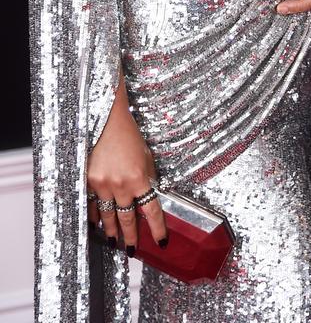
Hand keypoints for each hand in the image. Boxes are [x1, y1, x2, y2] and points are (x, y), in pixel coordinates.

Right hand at [87, 73, 166, 254]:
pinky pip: (93, 204)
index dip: (157, 228)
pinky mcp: (89, 181)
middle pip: (127, 219)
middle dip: (131, 237)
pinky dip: (95, 216)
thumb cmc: (129, 136)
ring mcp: (103, 184)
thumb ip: (147, 178)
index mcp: (139, 178)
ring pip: (108, 216)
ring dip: (111, 231)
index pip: (152, 211)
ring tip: (114, 241)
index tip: (161, 241)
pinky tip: (97, 224)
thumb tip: (149, 195)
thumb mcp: (146, 156)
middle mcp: (121, 185)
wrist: (108, 121)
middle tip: (131, 250)